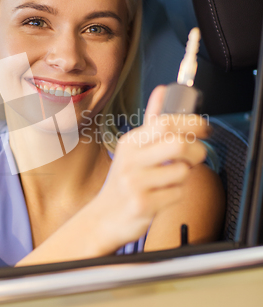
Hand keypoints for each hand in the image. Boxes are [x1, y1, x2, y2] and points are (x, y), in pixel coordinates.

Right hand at [92, 85, 210, 252]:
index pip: (164, 123)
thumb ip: (151, 120)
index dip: (191, 122)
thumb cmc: (124, 181)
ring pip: (182, 172)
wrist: (103, 217)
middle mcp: (130, 160)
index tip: (204, 127)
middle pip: (178, 144)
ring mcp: (135, 183)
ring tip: (171, 178)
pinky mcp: (142, 205)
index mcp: (130, 142)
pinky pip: (177, 194)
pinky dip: (176, 194)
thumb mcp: (132, 148)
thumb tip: (162, 89)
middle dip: (197, 149)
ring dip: (185, 176)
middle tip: (197, 155)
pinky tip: (162, 194)